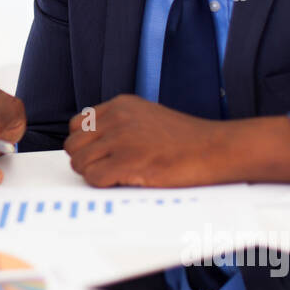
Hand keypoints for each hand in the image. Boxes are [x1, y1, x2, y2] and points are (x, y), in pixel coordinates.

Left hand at [63, 95, 289, 186]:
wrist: (216, 149)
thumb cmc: (186, 141)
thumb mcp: (148, 118)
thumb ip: (120, 124)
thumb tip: (92, 145)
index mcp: (120, 105)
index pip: (77, 125)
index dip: (86, 145)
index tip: (103, 155)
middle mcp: (116, 117)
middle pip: (73, 145)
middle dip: (86, 161)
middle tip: (109, 170)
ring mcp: (121, 138)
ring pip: (80, 162)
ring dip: (94, 174)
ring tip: (119, 176)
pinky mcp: (128, 160)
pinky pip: (93, 178)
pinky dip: (103, 185)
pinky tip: (124, 182)